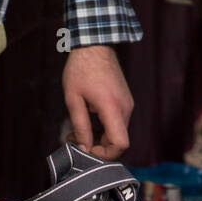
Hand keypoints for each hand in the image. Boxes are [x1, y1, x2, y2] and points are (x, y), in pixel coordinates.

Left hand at [62, 45, 133, 159]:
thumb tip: (83, 147)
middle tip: (74, 140)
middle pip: (119, 141)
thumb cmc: (81, 69)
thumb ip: (80, 126)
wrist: (95, 45)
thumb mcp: (73, 99)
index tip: (86, 149)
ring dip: (99, 137)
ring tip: (77, 130)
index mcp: (113, 108)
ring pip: (118, 132)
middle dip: (97, 147)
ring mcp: (127, 103)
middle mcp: (125, 107)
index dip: (105, 154)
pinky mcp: (125, 100)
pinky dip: (104, 127)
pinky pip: (117, 122)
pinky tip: (88, 119)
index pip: (120, 144)